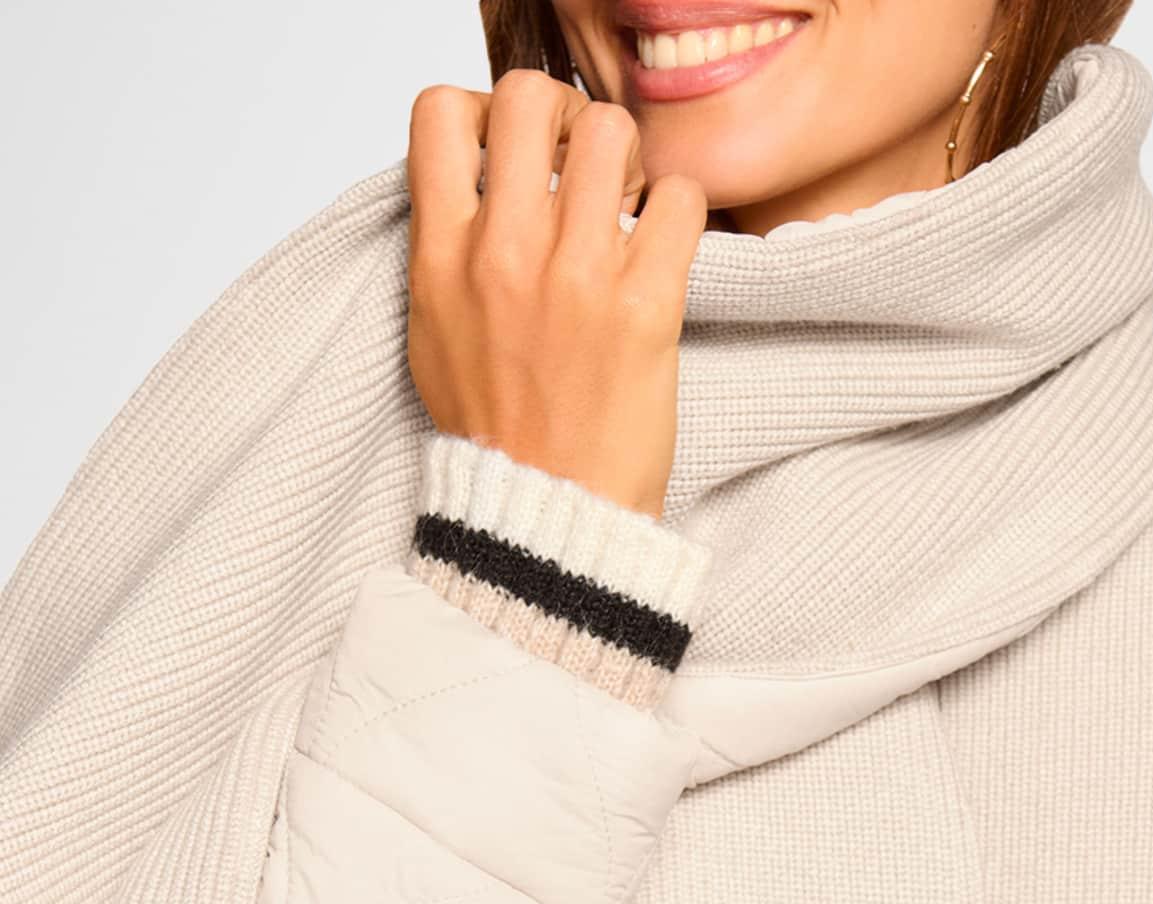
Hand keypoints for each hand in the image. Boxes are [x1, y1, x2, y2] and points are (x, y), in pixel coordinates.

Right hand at [404, 69, 708, 519]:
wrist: (546, 520)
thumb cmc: (495, 434)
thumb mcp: (433, 335)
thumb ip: (444, 252)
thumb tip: (466, 189)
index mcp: (441, 255)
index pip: (440, 112)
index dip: (484, 113)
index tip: (512, 155)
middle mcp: (504, 253)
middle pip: (530, 97)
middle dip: (563, 117)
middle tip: (581, 170)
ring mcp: (576, 277)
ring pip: (610, 131)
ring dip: (628, 159)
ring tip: (628, 209)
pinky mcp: (645, 307)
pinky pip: (680, 199)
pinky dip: (680, 211)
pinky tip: (665, 250)